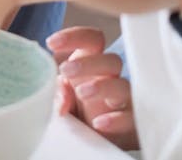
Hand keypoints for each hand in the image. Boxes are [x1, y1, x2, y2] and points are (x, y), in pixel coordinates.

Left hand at [46, 26, 138, 151]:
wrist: (96, 144)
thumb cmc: (79, 110)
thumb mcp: (64, 98)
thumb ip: (60, 94)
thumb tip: (62, 103)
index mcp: (93, 64)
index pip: (92, 40)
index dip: (74, 36)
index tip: (51, 43)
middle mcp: (111, 78)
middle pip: (111, 60)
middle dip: (88, 63)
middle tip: (65, 70)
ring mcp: (123, 101)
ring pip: (123, 86)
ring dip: (102, 87)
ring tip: (81, 93)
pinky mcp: (130, 125)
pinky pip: (130, 119)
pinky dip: (115, 120)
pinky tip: (98, 123)